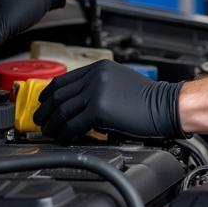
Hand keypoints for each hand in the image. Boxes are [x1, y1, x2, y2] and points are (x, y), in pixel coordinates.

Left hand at [33, 61, 184, 141]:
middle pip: (58, 94)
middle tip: (41, 122)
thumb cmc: (148, 99)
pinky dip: (65, 134)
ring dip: (52, 124)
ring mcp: (96, 92)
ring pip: (62, 110)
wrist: (166, 107)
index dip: (49, 94)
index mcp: (99, 68)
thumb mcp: (119, 82)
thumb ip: (97, 86)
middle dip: (45, 110)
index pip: (64, 80)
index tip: (44, 104)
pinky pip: (73, 124)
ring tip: (50, 132)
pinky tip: (66, 138)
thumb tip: (77, 102)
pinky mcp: (99, 110)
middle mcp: (95, 76)